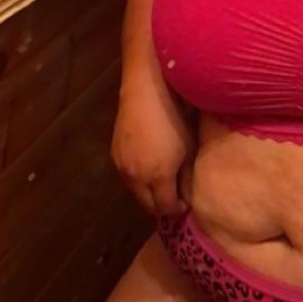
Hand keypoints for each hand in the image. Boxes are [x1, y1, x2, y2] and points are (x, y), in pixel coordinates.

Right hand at [111, 80, 192, 219]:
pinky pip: (128, 178)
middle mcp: (137, 177)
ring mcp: (122, 167)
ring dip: (148, 194)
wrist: (147, 91)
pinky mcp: (114, 155)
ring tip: (162, 183)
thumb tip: (187, 194)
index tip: (186, 204)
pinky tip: (148, 168)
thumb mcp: (188, 149)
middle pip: (148, 205)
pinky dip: (138, 180)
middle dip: (161, 206)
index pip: (165, 208)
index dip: (177, 210)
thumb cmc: (175, 117)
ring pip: (136, 192)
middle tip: (174, 198)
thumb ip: (186, 176)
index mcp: (158, 177)